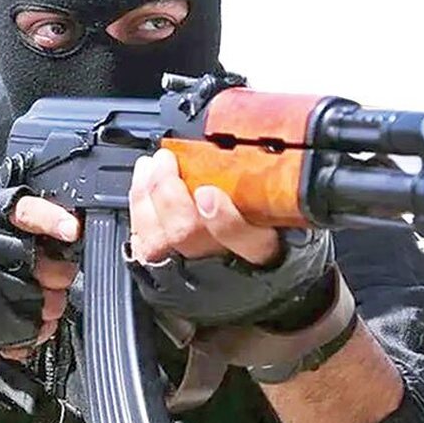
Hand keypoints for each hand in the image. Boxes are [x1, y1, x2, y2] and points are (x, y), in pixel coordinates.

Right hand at [0, 188, 78, 356]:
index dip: (53, 220)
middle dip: (59, 276)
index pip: (26, 212)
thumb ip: (30, 218)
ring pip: (46, 303)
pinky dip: (34, 330)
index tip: (73, 230)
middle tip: (49, 278)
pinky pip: (31, 330)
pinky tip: (21, 320)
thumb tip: (73, 229)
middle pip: (52, 269)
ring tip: (30, 299)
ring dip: (48, 306)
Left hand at [128, 148, 280, 264]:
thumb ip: (272, 186)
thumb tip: (263, 141)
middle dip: (169, 192)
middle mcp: (222, 263)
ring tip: (153, 164)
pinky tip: (143, 182)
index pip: (248, 242)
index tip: (208, 193)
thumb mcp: (285, 213)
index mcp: (262, 251)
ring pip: (158, 239)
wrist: (249, 281)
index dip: (225, 221)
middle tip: (167, 159)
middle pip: (187, 233)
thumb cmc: (266, 236)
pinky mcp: (164, 269)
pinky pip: (142, 242)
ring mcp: (189, 267)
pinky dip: (138, 207)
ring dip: (148, 194)